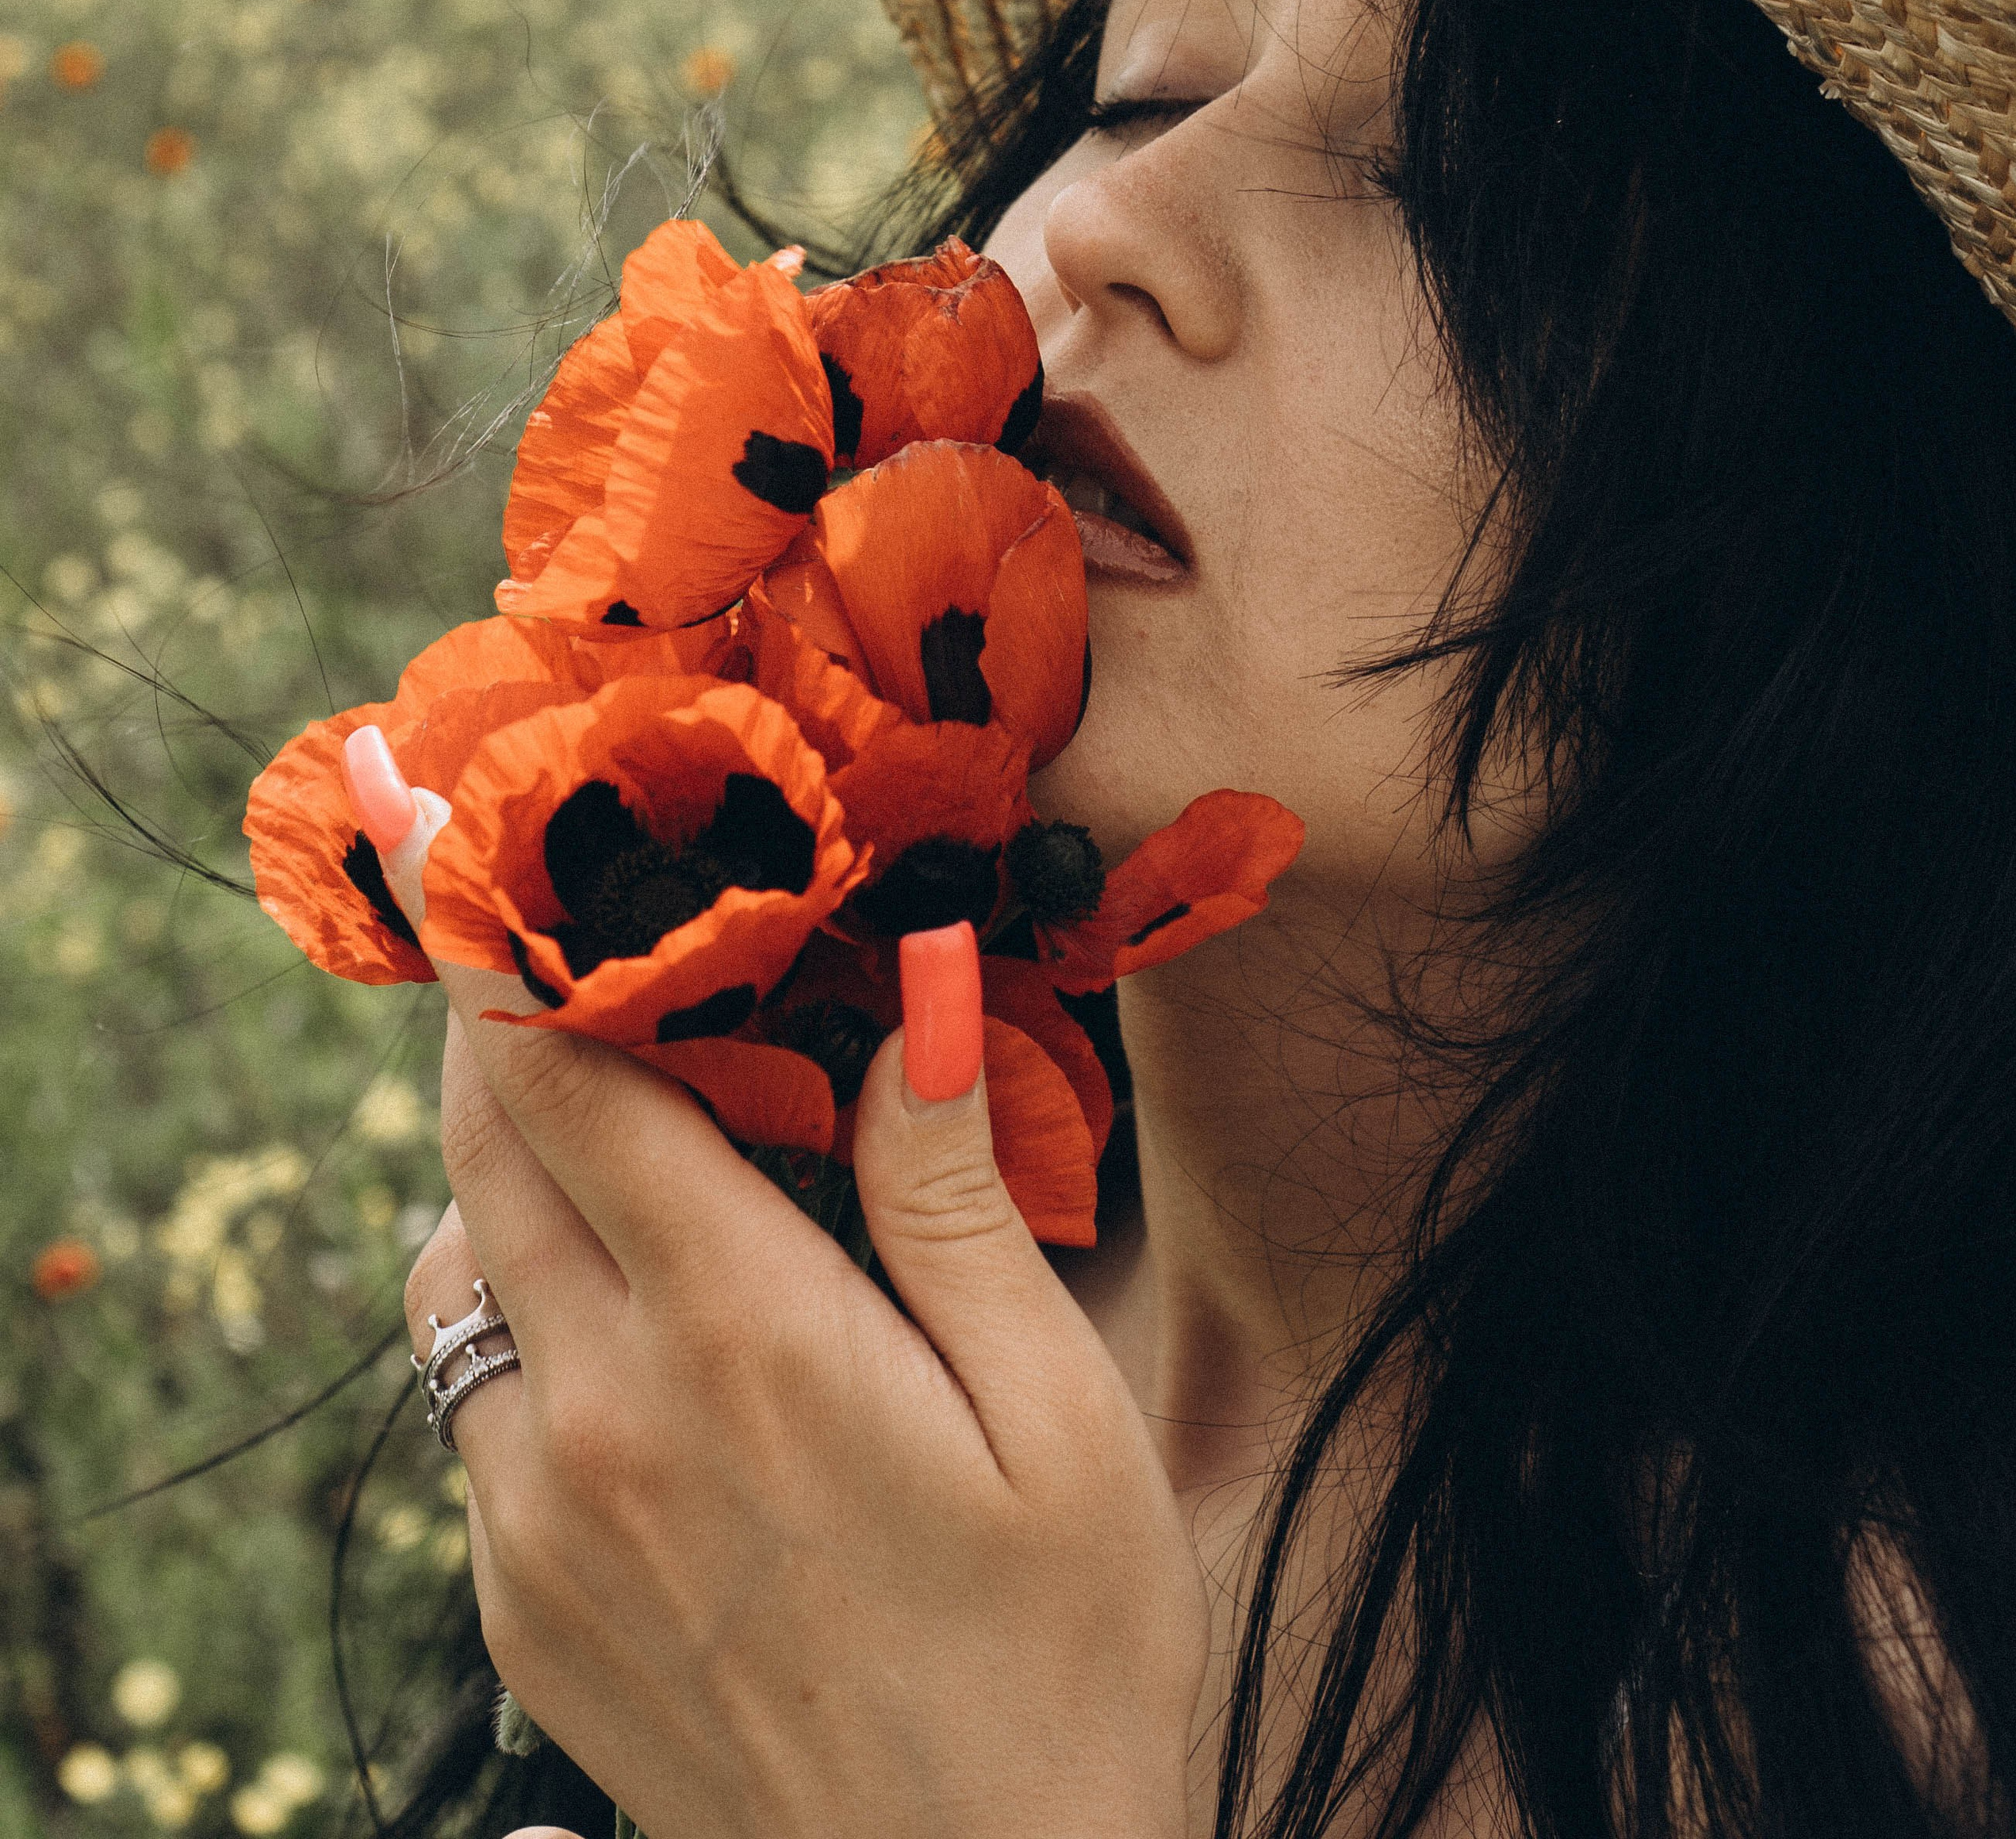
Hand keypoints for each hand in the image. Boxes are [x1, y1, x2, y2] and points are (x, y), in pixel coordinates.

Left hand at [403, 931, 1206, 1838]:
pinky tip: (634, 1339)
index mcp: (741, 1337)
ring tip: (606, 1144)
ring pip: (451, 1280)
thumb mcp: (1058, 1414)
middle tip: (537, 938)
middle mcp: (601, 1418)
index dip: (513, 948)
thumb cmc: (1061, 1668)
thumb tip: (920, 986)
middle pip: (478, 1152)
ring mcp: (541, 1526)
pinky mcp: (522, 1615)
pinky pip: (473, 1414)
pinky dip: (517, 1328)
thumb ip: (954, 1190)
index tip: (492, 850)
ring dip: (500, 1183)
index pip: (563, 1078)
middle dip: (492, 1026)